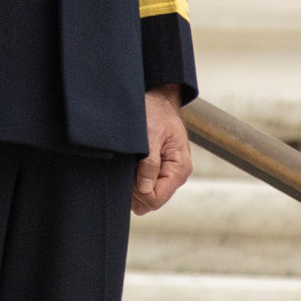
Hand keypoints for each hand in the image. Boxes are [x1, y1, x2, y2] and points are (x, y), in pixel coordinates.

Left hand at [132, 87, 192, 214]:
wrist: (158, 98)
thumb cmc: (155, 112)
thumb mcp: (151, 134)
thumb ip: (150, 162)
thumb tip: (144, 189)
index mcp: (179, 168)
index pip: (156, 198)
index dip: (137, 194)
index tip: (125, 178)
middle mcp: (176, 174)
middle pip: (151, 201)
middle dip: (134, 193)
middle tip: (122, 173)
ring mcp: (168, 172)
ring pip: (147, 195)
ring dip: (133, 187)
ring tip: (125, 168)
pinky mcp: (159, 168)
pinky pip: (146, 184)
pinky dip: (134, 180)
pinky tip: (127, 167)